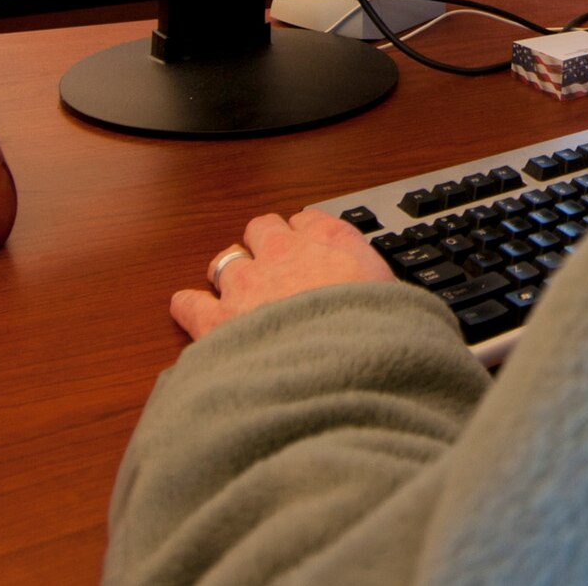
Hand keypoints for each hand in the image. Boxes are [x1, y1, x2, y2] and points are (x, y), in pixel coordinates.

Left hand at [173, 208, 394, 341]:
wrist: (335, 369)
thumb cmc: (375, 335)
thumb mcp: (399, 302)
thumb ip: (383, 290)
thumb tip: (397, 306)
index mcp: (333, 243)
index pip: (311, 219)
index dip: (308, 232)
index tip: (310, 242)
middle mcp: (286, 254)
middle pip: (264, 227)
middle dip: (264, 241)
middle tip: (271, 261)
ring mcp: (247, 283)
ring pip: (226, 258)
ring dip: (230, 270)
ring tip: (236, 287)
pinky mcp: (216, 319)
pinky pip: (190, 301)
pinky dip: (189, 305)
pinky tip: (190, 309)